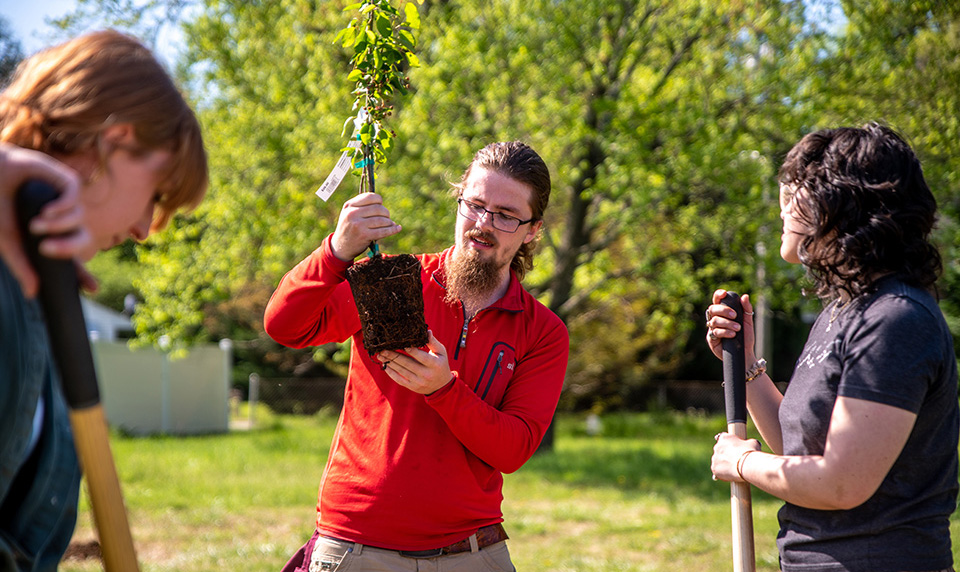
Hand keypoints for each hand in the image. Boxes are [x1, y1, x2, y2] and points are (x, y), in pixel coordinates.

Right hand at [0, 143, 88, 297]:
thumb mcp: (7, 239)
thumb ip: (22, 265)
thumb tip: (32, 294)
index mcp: (53, 235)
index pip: (73, 257)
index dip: (84, 274)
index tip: (93, 290)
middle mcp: (65, 219)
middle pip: (83, 239)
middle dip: (69, 247)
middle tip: (48, 249)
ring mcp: (67, 200)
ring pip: (78, 219)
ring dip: (58, 225)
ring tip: (35, 224)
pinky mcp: (66, 181)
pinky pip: (75, 198)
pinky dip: (63, 207)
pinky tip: (47, 210)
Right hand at [330, 192, 401, 260]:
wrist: (340, 247)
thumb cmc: (349, 228)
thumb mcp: (349, 213)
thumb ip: (362, 206)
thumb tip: (381, 203)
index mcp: (349, 206)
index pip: (370, 197)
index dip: (379, 200)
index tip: (380, 205)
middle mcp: (352, 214)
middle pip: (378, 208)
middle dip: (385, 213)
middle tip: (386, 217)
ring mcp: (358, 225)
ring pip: (382, 220)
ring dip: (389, 222)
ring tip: (390, 224)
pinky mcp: (364, 236)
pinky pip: (383, 231)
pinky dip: (393, 230)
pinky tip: (397, 228)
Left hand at [377, 330, 452, 394]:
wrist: (441, 385)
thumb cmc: (440, 364)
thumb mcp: (441, 352)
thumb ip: (433, 342)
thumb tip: (427, 331)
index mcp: (434, 364)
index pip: (421, 356)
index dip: (411, 350)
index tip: (400, 343)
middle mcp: (426, 374)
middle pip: (408, 364)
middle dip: (394, 356)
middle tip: (383, 348)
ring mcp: (418, 382)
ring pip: (401, 371)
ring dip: (389, 363)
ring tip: (380, 355)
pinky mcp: (412, 387)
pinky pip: (399, 380)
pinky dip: (391, 372)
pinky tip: (384, 365)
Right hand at [705, 289, 755, 362]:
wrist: (745, 354)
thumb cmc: (745, 337)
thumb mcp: (748, 322)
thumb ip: (746, 309)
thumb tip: (744, 296)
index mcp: (723, 313)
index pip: (717, 301)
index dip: (718, 295)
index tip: (724, 293)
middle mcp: (715, 319)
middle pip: (712, 309)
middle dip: (724, 310)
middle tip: (735, 316)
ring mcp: (712, 329)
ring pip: (714, 320)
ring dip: (727, 323)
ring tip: (738, 329)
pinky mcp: (711, 339)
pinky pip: (715, 332)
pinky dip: (725, 332)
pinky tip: (732, 335)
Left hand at [711, 432, 760, 481]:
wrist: (748, 465)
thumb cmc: (751, 452)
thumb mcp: (753, 443)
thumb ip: (749, 442)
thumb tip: (751, 444)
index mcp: (724, 438)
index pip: (724, 439)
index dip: (730, 444)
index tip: (735, 449)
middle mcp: (717, 447)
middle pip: (720, 451)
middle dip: (726, 455)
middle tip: (736, 460)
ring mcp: (714, 458)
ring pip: (718, 461)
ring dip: (724, 464)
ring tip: (734, 469)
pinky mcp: (714, 469)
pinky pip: (717, 471)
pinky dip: (722, 473)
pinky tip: (730, 475)